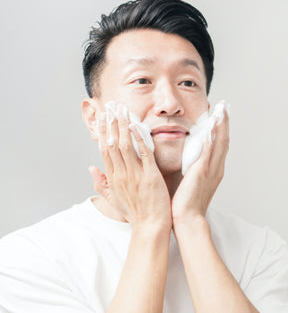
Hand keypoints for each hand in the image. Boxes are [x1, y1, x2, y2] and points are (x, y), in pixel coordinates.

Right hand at [89, 104, 171, 229]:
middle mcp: (121, 175)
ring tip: (123, 111)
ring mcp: (135, 175)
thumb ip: (101, 183)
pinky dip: (140, 140)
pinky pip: (144, 155)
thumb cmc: (135, 213)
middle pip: (113, 144)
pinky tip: (137, 126)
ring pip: (126, 146)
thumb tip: (91, 168)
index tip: (103, 118)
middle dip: (111, 124)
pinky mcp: (150, 177)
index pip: (105, 150)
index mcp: (113, 179)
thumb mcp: (113, 200)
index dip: (103, 132)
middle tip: (111, 107)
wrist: (150, 227)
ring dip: (124, 127)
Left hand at [171, 108, 228, 223]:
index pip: (220, 144)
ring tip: (221, 109)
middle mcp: (216, 168)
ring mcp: (211, 169)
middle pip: (223, 139)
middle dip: (224, 121)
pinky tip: (213, 125)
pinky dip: (213, 137)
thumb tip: (188, 160)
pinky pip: (209, 151)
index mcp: (213, 170)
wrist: (187, 219)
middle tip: (224, 105)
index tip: (220, 114)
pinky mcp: (203, 171)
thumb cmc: (185, 204)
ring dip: (221, 124)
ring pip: (219, 142)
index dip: (221, 128)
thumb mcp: (191, 182)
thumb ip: (192, 169)